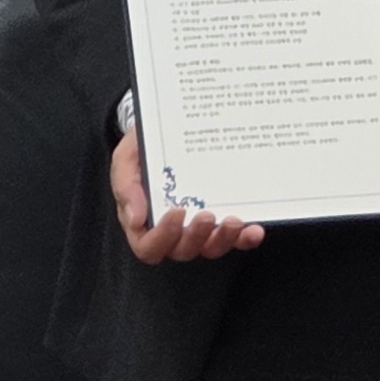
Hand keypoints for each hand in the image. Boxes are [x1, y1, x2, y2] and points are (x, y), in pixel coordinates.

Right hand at [111, 123, 262, 263]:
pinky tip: (254, 230)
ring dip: (223, 240)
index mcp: (144, 222)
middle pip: (183, 250)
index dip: (163, 237)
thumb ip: (127, 187)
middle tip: (207, 214)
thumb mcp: (125, 161)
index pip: (148, 247)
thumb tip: (135, 218)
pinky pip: (233, 238)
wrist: (165, 130)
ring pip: (209, 248)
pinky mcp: (220, 221)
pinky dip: (244, 238)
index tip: (176, 211)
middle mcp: (172, 231)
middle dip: (197, 237)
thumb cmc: (141, 149)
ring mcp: (198, 227)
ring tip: (234, 221)